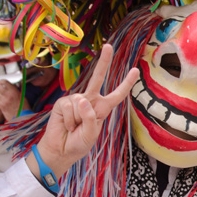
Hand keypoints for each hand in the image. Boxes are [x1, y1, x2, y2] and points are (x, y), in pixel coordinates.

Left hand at [0, 81, 26, 123]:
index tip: (0, 83)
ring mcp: (4, 100)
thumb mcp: (22, 96)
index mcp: (14, 91)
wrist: (22, 117)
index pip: (4, 82)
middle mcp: (8, 94)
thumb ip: (15, 90)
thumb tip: (11, 86)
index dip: (1, 82)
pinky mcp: (1, 106)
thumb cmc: (23, 107)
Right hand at [27, 44, 138, 177]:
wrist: (60, 150)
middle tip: (109, 46)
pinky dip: (69, 119)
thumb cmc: (78, 144)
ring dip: (77, 120)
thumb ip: (90, 118)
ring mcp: (75, 100)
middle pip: (98, 78)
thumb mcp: (91, 135)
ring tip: (73, 128)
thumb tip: (81, 99)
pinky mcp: (63, 103)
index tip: (135, 70)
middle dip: (103, 62)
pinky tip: (66, 125)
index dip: (126, 84)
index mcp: (101, 109)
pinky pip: (69, 107)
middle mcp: (89, 101)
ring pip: (80, 102)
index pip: (116, 95)